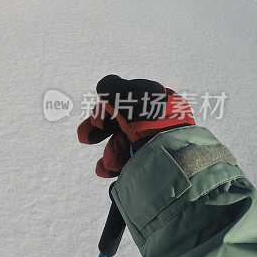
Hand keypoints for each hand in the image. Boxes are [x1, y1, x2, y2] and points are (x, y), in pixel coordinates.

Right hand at [77, 75, 194, 177]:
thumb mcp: (128, 94)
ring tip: (106, 164)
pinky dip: (116, 165)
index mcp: (155, 100)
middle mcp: (156, 120)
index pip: (125, 101)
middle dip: (100, 131)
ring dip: (110, 151)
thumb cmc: (149, 120)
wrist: (170, 152)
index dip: (105, 110)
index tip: (96, 121)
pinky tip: (105, 170)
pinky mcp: (155, 160)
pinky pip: (131, 161)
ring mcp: (156, 141)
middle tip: (85, 138)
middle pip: (121, 123)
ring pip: (125, 144)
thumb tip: (104, 85)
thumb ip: (112, 87)